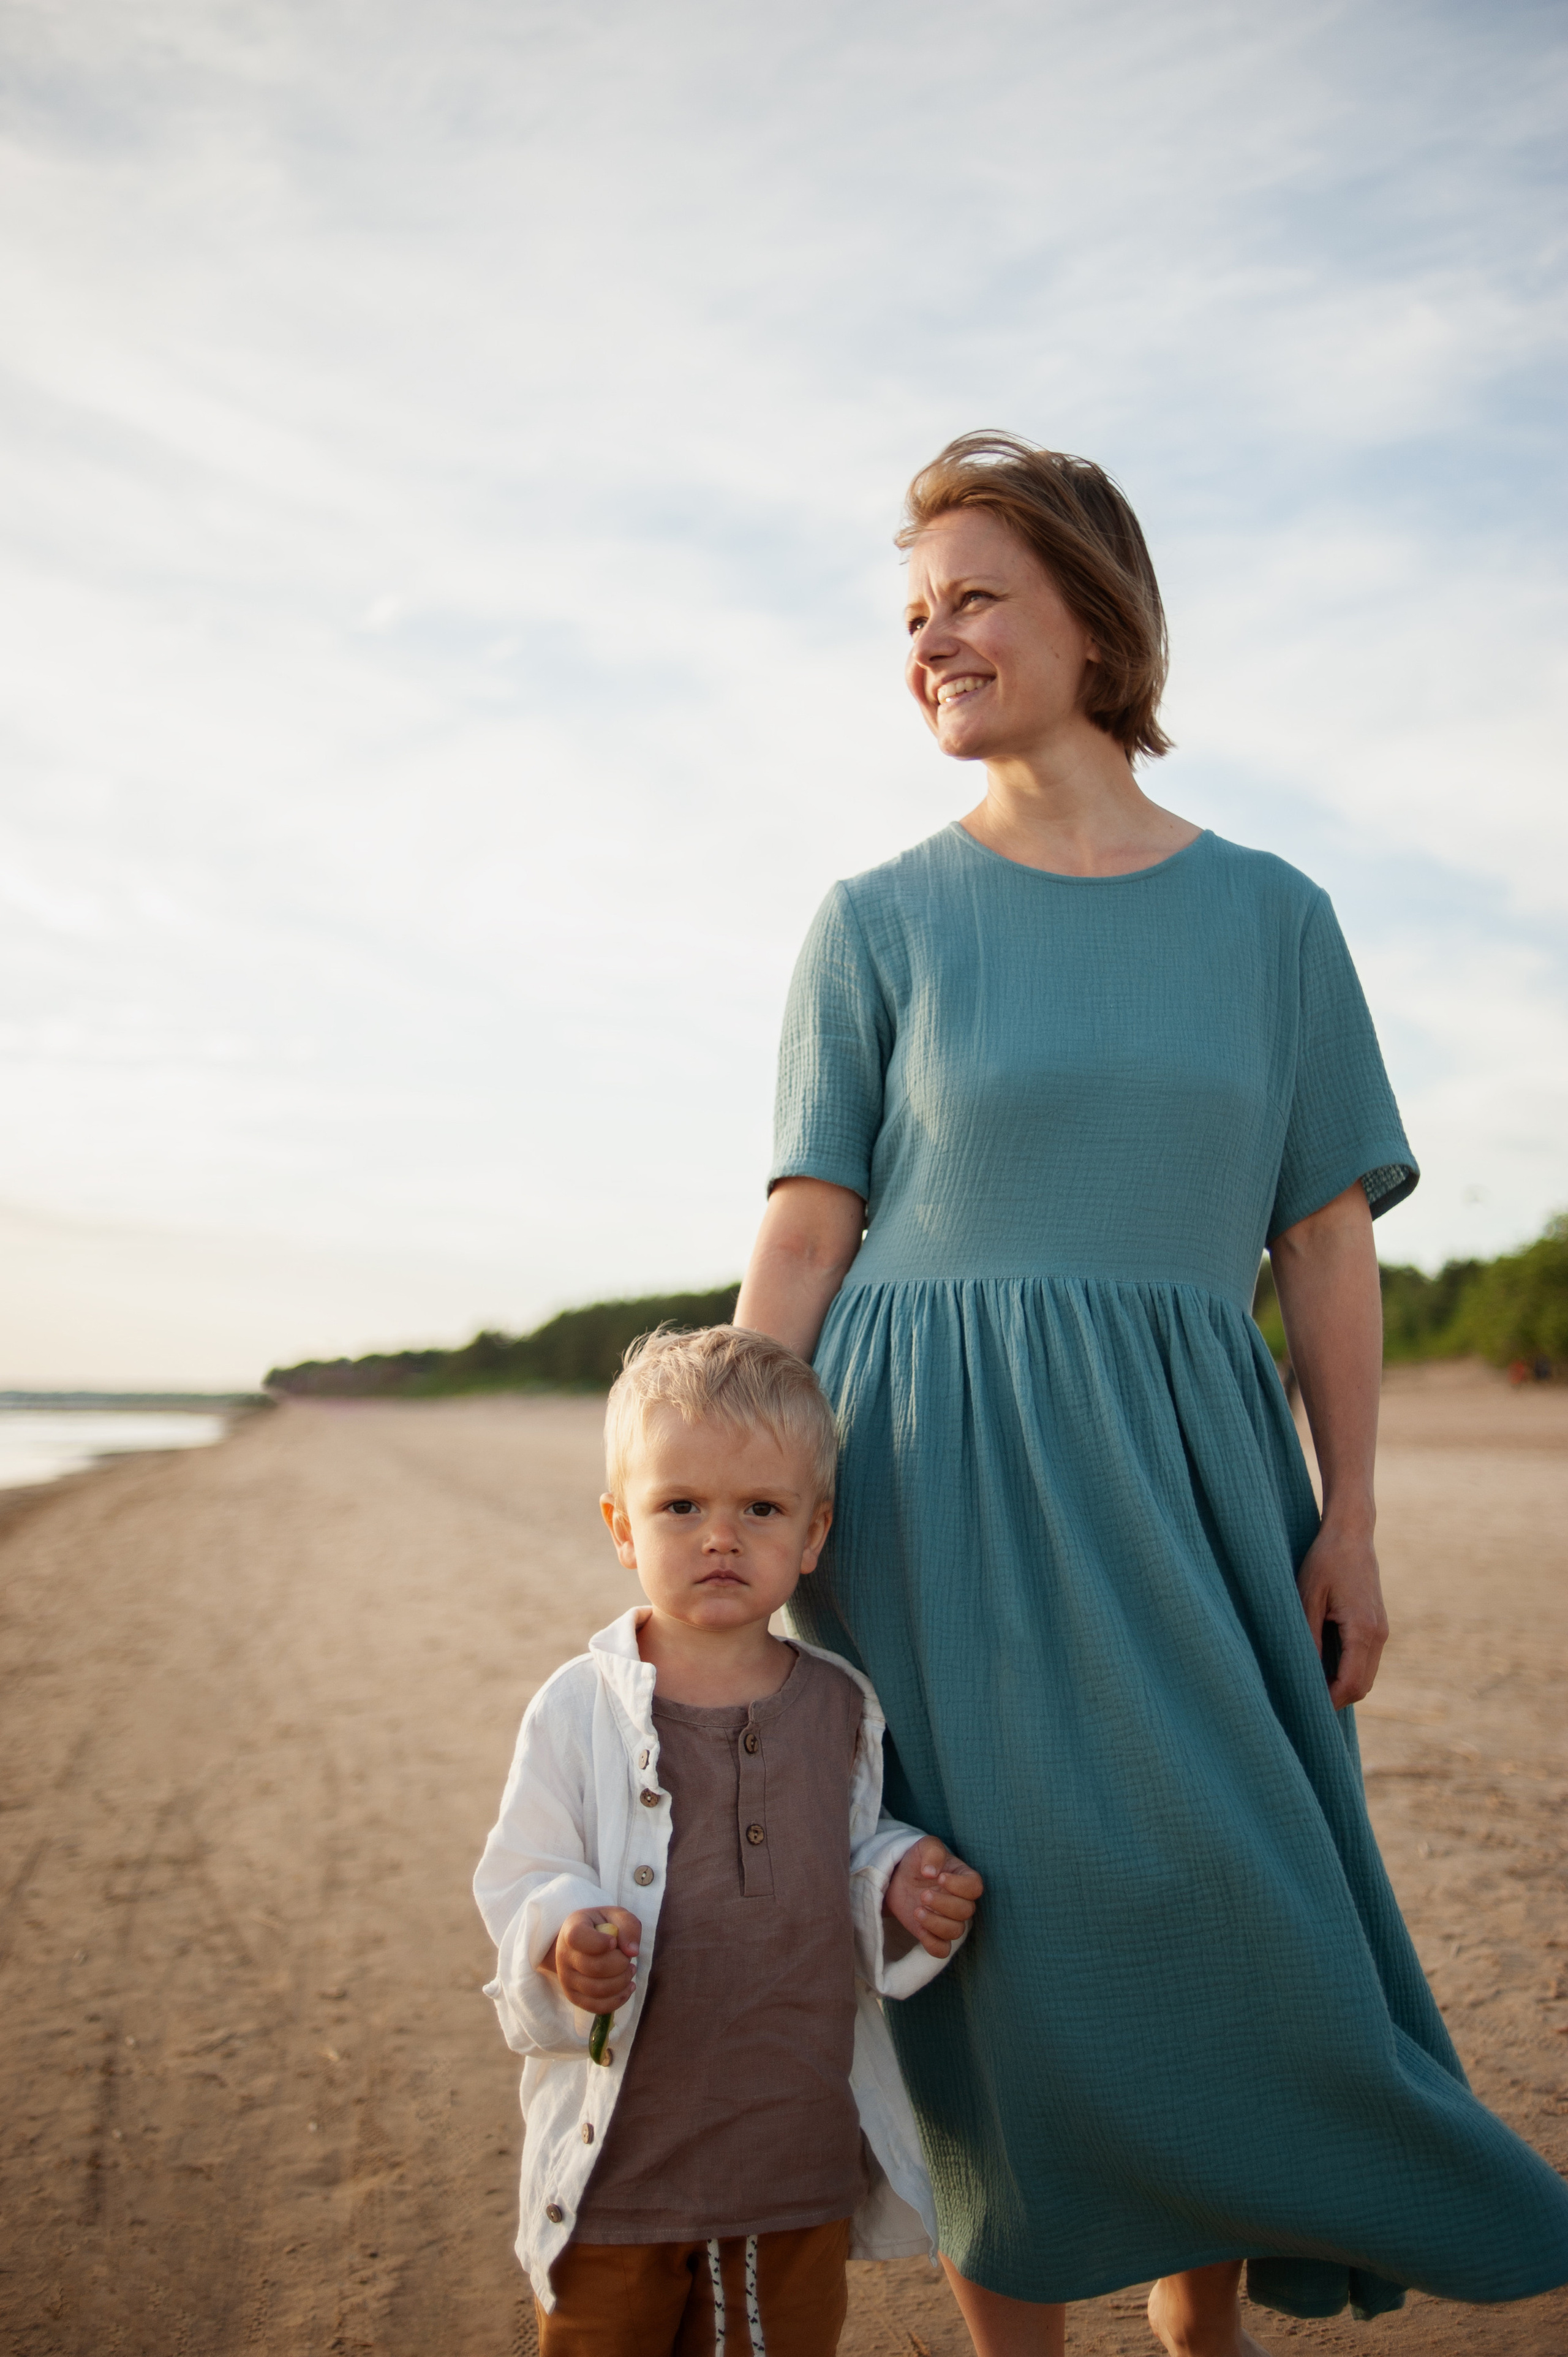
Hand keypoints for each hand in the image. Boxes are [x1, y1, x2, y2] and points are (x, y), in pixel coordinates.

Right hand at [542, 1907, 641, 2011]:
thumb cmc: (603, 1928)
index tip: (614, 1941)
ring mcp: (566, 1979)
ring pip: (598, 1990)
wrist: (582, 1944)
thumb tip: (632, 1951)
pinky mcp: (573, 1997)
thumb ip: (628, 1926)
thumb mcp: (616, 1916)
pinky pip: (597, 2007)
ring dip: (622, 1981)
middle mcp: (564, 1955)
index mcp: (572, 1929)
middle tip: (628, 1958)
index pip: (578, 1937)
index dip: (600, 1942)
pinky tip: (628, 1987)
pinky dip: (618, 1999)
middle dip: (621, 1964)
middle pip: (595, 1967)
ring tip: (630, 1970)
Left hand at [884, 1835, 982, 1957]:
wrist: (897, 1878)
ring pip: (955, 1932)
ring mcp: (948, 1920)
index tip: (940, 1878)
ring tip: (917, 1911)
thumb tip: (931, 1872)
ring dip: (936, 1924)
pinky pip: (942, 1950)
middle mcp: (960, 1901)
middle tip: (923, 1895)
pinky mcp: (933, 1934)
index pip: (975, 1887)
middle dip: (944, 1905)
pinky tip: (919, 1929)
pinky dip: (932, 1944)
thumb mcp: (924, 1846)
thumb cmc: (917, 1860)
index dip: (960, 1886)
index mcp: (963, 1878)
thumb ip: (932, 1852)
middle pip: (966, 1911)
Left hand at [1296, 1520, 1387, 1707]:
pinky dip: (1349, 1670)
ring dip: (1343, 1686)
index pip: (1351, 1684)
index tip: (1306, 1710)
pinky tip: (1323, 1667)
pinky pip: (1366, 1659)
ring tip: (1311, 1688)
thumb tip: (1305, 1677)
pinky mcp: (1378, 1624)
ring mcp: (1382, 1630)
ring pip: (1366, 1675)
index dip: (1329, 1702)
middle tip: (1305, 1704)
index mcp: (1363, 1630)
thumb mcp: (1307, 1599)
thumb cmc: (1324, 1562)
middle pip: (1362, 1686)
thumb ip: (1308, 1640)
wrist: (1351, 1534)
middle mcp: (1378, 1634)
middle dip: (1336, 1699)